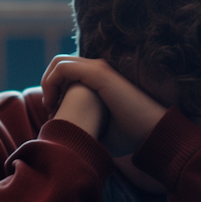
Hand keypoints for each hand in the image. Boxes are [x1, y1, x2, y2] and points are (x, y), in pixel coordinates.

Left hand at [42, 56, 168, 146]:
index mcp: (99, 80)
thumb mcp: (100, 129)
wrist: (152, 133)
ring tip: (50, 106)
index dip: (54, 90)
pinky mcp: (99, 73)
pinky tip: (54, 104)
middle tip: (50, 109)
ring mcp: (99, 69)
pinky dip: (51, 83)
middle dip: (48, 84)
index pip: (67, 73)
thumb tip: (64, 138)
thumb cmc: (130, 136)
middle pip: (59, 65)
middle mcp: (98, 70)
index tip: (53, 114)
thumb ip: (84, 125)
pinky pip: (63, 68)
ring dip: (47, 83)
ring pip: (58, 63)